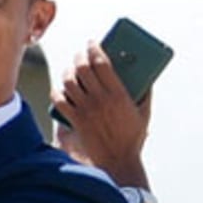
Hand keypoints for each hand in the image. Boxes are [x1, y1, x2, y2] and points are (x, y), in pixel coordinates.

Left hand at [51, 41, 150, 183]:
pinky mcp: (75, 120)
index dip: (94, 49)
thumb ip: (144, 92)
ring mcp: (85, 109)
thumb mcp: (144, 112)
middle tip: (79, 54)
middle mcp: (100, 99)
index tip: (92, 42)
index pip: (102, 63)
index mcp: (119, 94)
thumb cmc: (133, 136)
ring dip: (67, 72)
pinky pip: (59, 100)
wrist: (118, 160)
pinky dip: (57, 92)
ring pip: (69, 82)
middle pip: (82, 69)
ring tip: (70, 70)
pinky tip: (60, 89)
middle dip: (78, 57)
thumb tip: (143, 74)